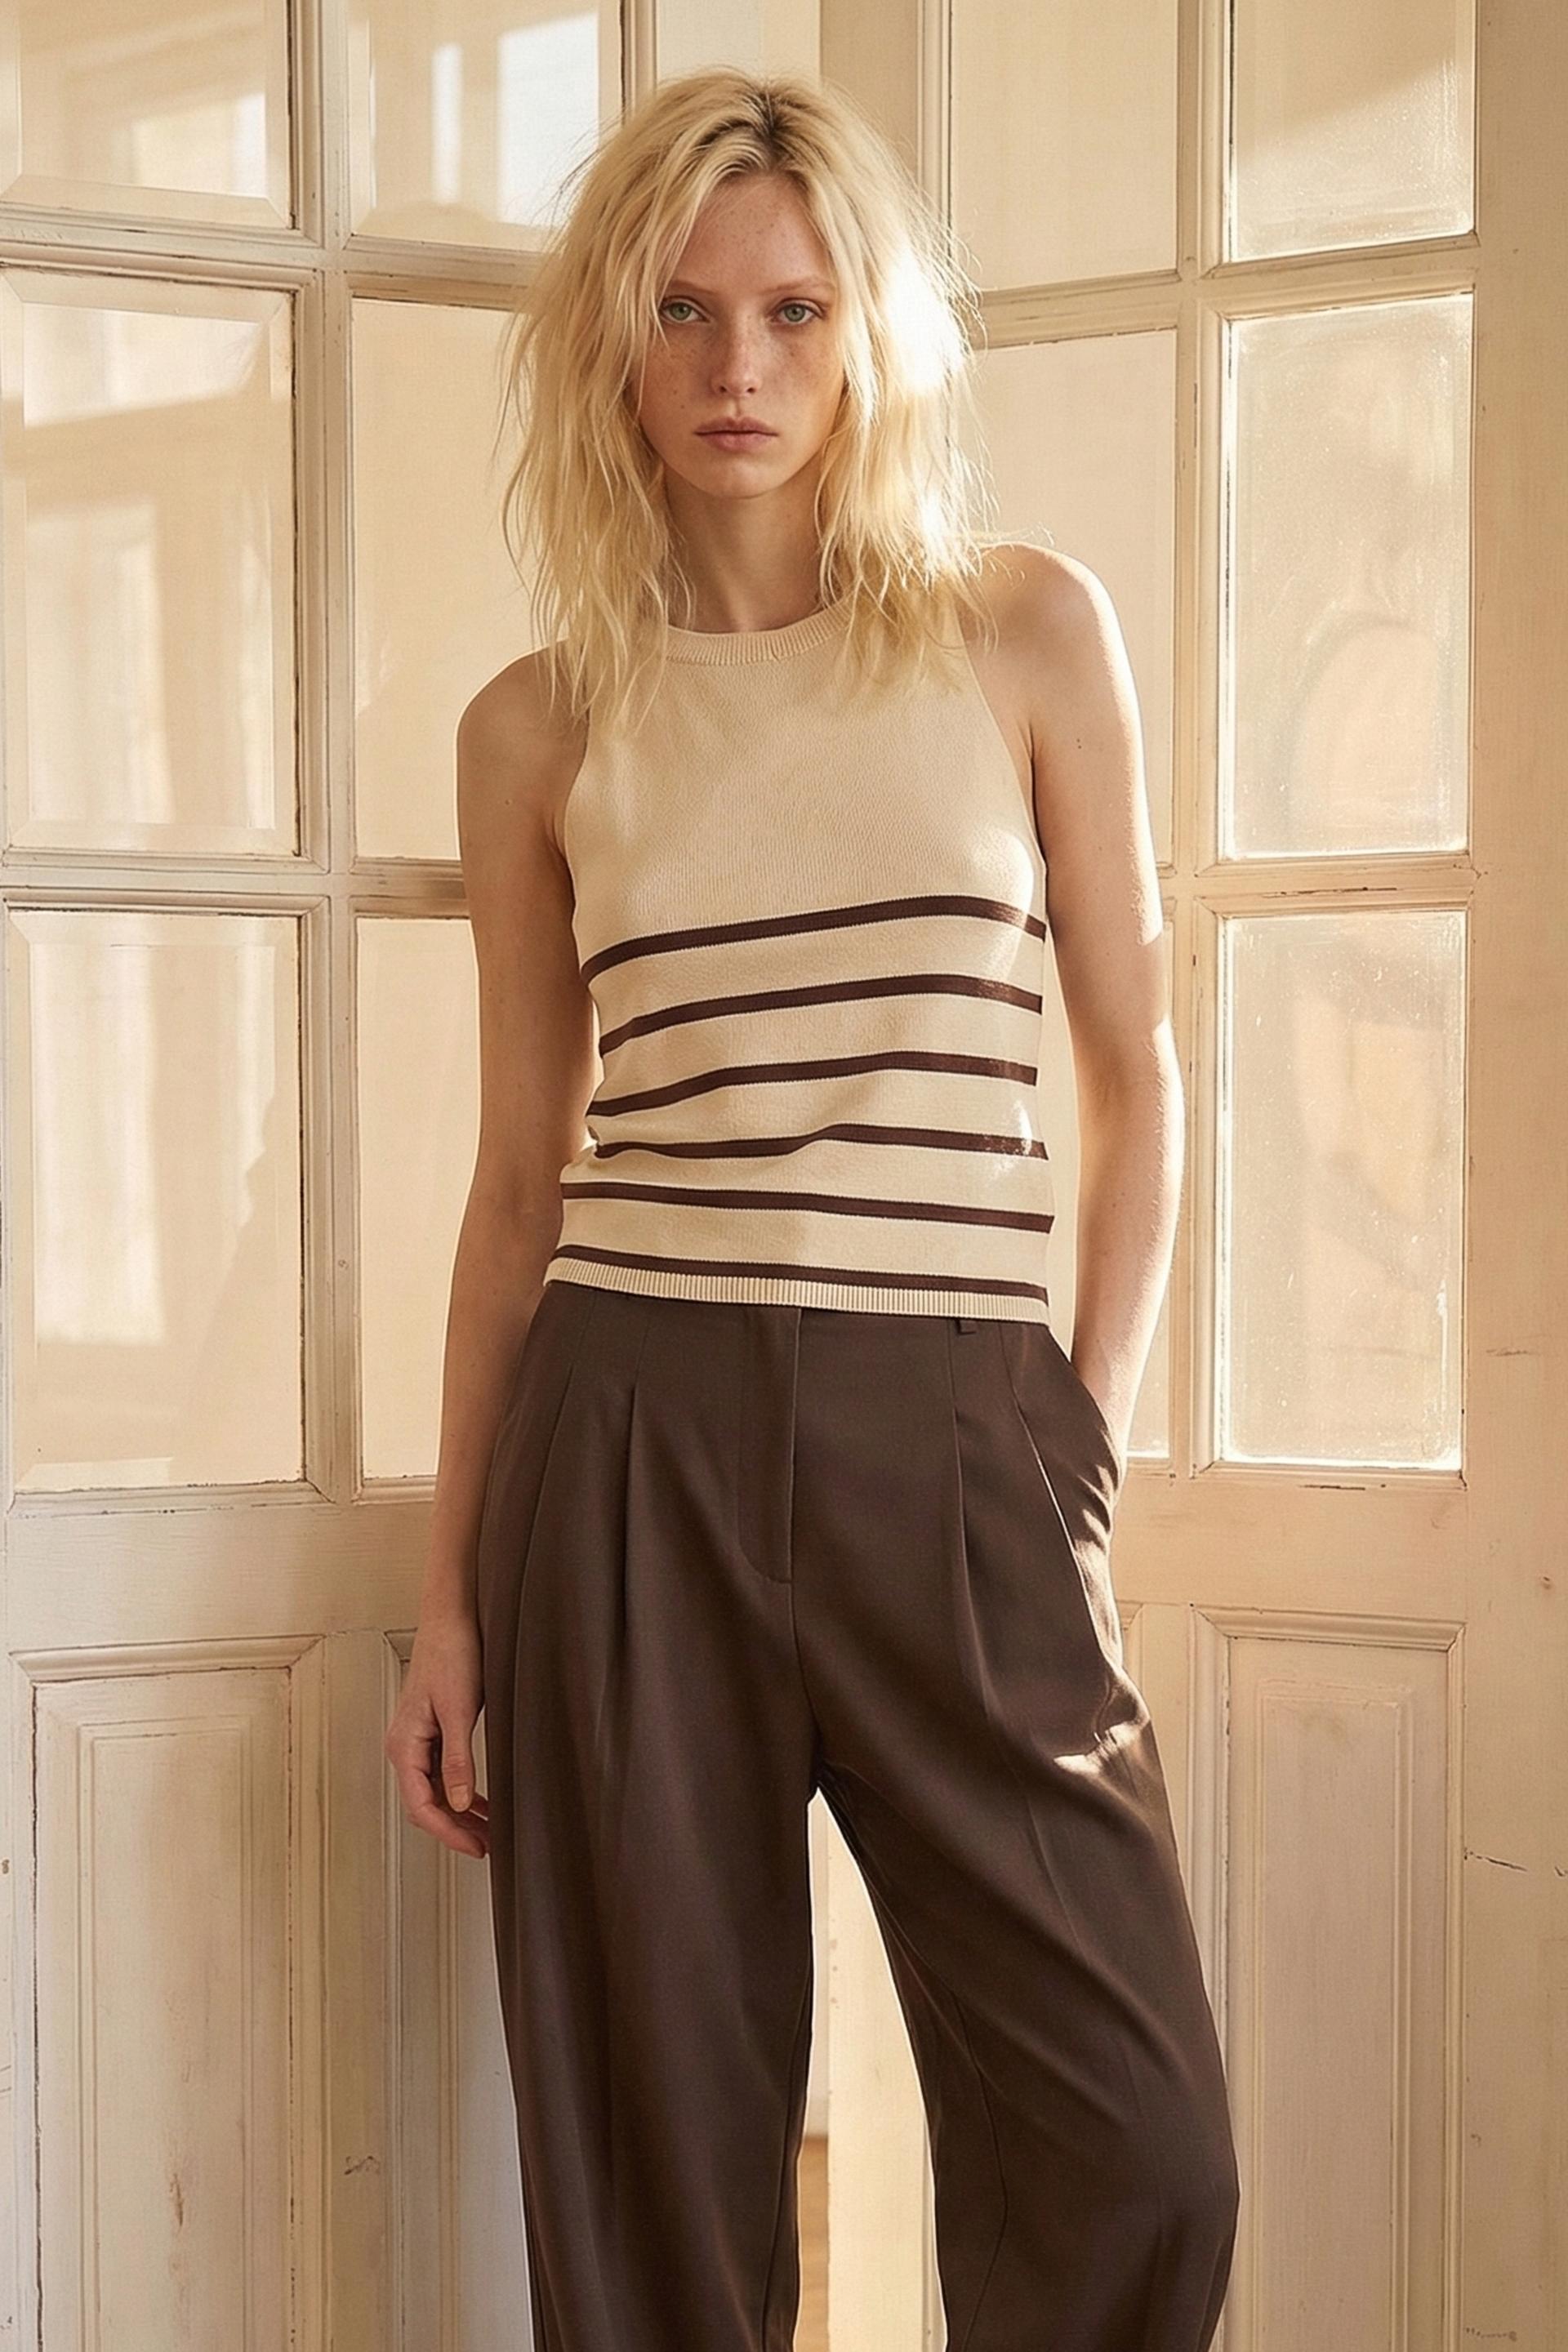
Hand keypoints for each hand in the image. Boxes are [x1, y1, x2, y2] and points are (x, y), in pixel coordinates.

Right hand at [384, 1608, 488, 1859]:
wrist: (452, 1617)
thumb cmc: (452, 1654)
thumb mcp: (459, 1710)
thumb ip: (458, 1759)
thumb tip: (459, 1804)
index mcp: (404, 1745)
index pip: (421, 1806)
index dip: (449, 1833)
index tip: (476, 1848)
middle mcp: (405, 1747)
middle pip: (425, 1804)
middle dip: (455, 1829)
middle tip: (489, 1846)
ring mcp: (417, 1740)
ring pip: (435, 1791)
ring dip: (460, 1813)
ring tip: (490, 1830)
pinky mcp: (432, 1731)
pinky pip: (442, 1774)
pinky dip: (461, 1791)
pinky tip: (482, 1801)